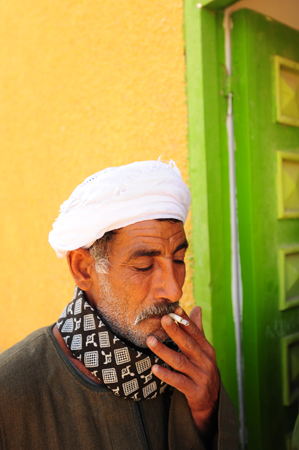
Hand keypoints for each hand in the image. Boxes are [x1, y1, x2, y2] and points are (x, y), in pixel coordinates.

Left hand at [146, 306, 219, 438]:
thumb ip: (198, 330)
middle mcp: (205, 361)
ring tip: (150, 341)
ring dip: (164, 351)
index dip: (185, 320)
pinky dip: (166, 375)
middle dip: (175, 331)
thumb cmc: (203, 369)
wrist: (211, 401)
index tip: (175, 309)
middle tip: (162, 319)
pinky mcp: (194, 391)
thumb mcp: (203, 350)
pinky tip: (154, 368)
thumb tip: (197, 307)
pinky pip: (178, 382)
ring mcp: (200, 376)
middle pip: (188, 344)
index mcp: (206, 349)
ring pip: (180, 362)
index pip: (195, 332)